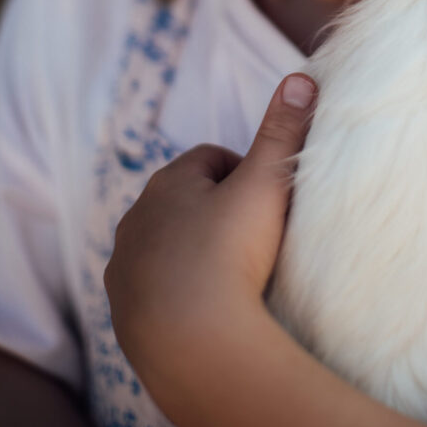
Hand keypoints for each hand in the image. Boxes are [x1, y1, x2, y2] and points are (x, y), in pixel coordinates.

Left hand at [104, 73, 316, 408]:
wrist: (196, 349)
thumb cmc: (232, 257)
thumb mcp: (267, 185)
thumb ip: (284, 131)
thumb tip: (302, 77)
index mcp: (167, 183)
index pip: (211, 159)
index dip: (245, 173)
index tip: (270, 199)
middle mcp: (136, 221)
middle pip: (184, 202)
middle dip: (217, 212)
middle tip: (259, 238)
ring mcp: (125, 271)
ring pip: (165, 248)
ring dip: (194, 255)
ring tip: (236, 279)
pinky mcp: (124, 316)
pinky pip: (155, 294)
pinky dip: (180, 295)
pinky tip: (211, 313)